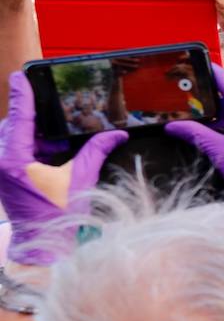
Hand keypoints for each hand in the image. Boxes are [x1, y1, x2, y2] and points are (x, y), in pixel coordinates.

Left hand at [0, 72, 125, 265]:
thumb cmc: (60, 215)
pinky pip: (16, 154)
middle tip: (52, 111)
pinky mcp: (6, 180)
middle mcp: (3, 162)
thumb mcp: (80, 178)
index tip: (21, 76)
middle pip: (14, 127)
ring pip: (14, 140)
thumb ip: (95, 151)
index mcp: (15, 160)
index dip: (23, 95)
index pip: (20, 118)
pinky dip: (32, 150)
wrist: (46, 244)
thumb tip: (116, 135)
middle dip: (33, 119)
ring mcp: (2, 171)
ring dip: (35, 136)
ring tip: (57, 140)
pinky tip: (52, 154)